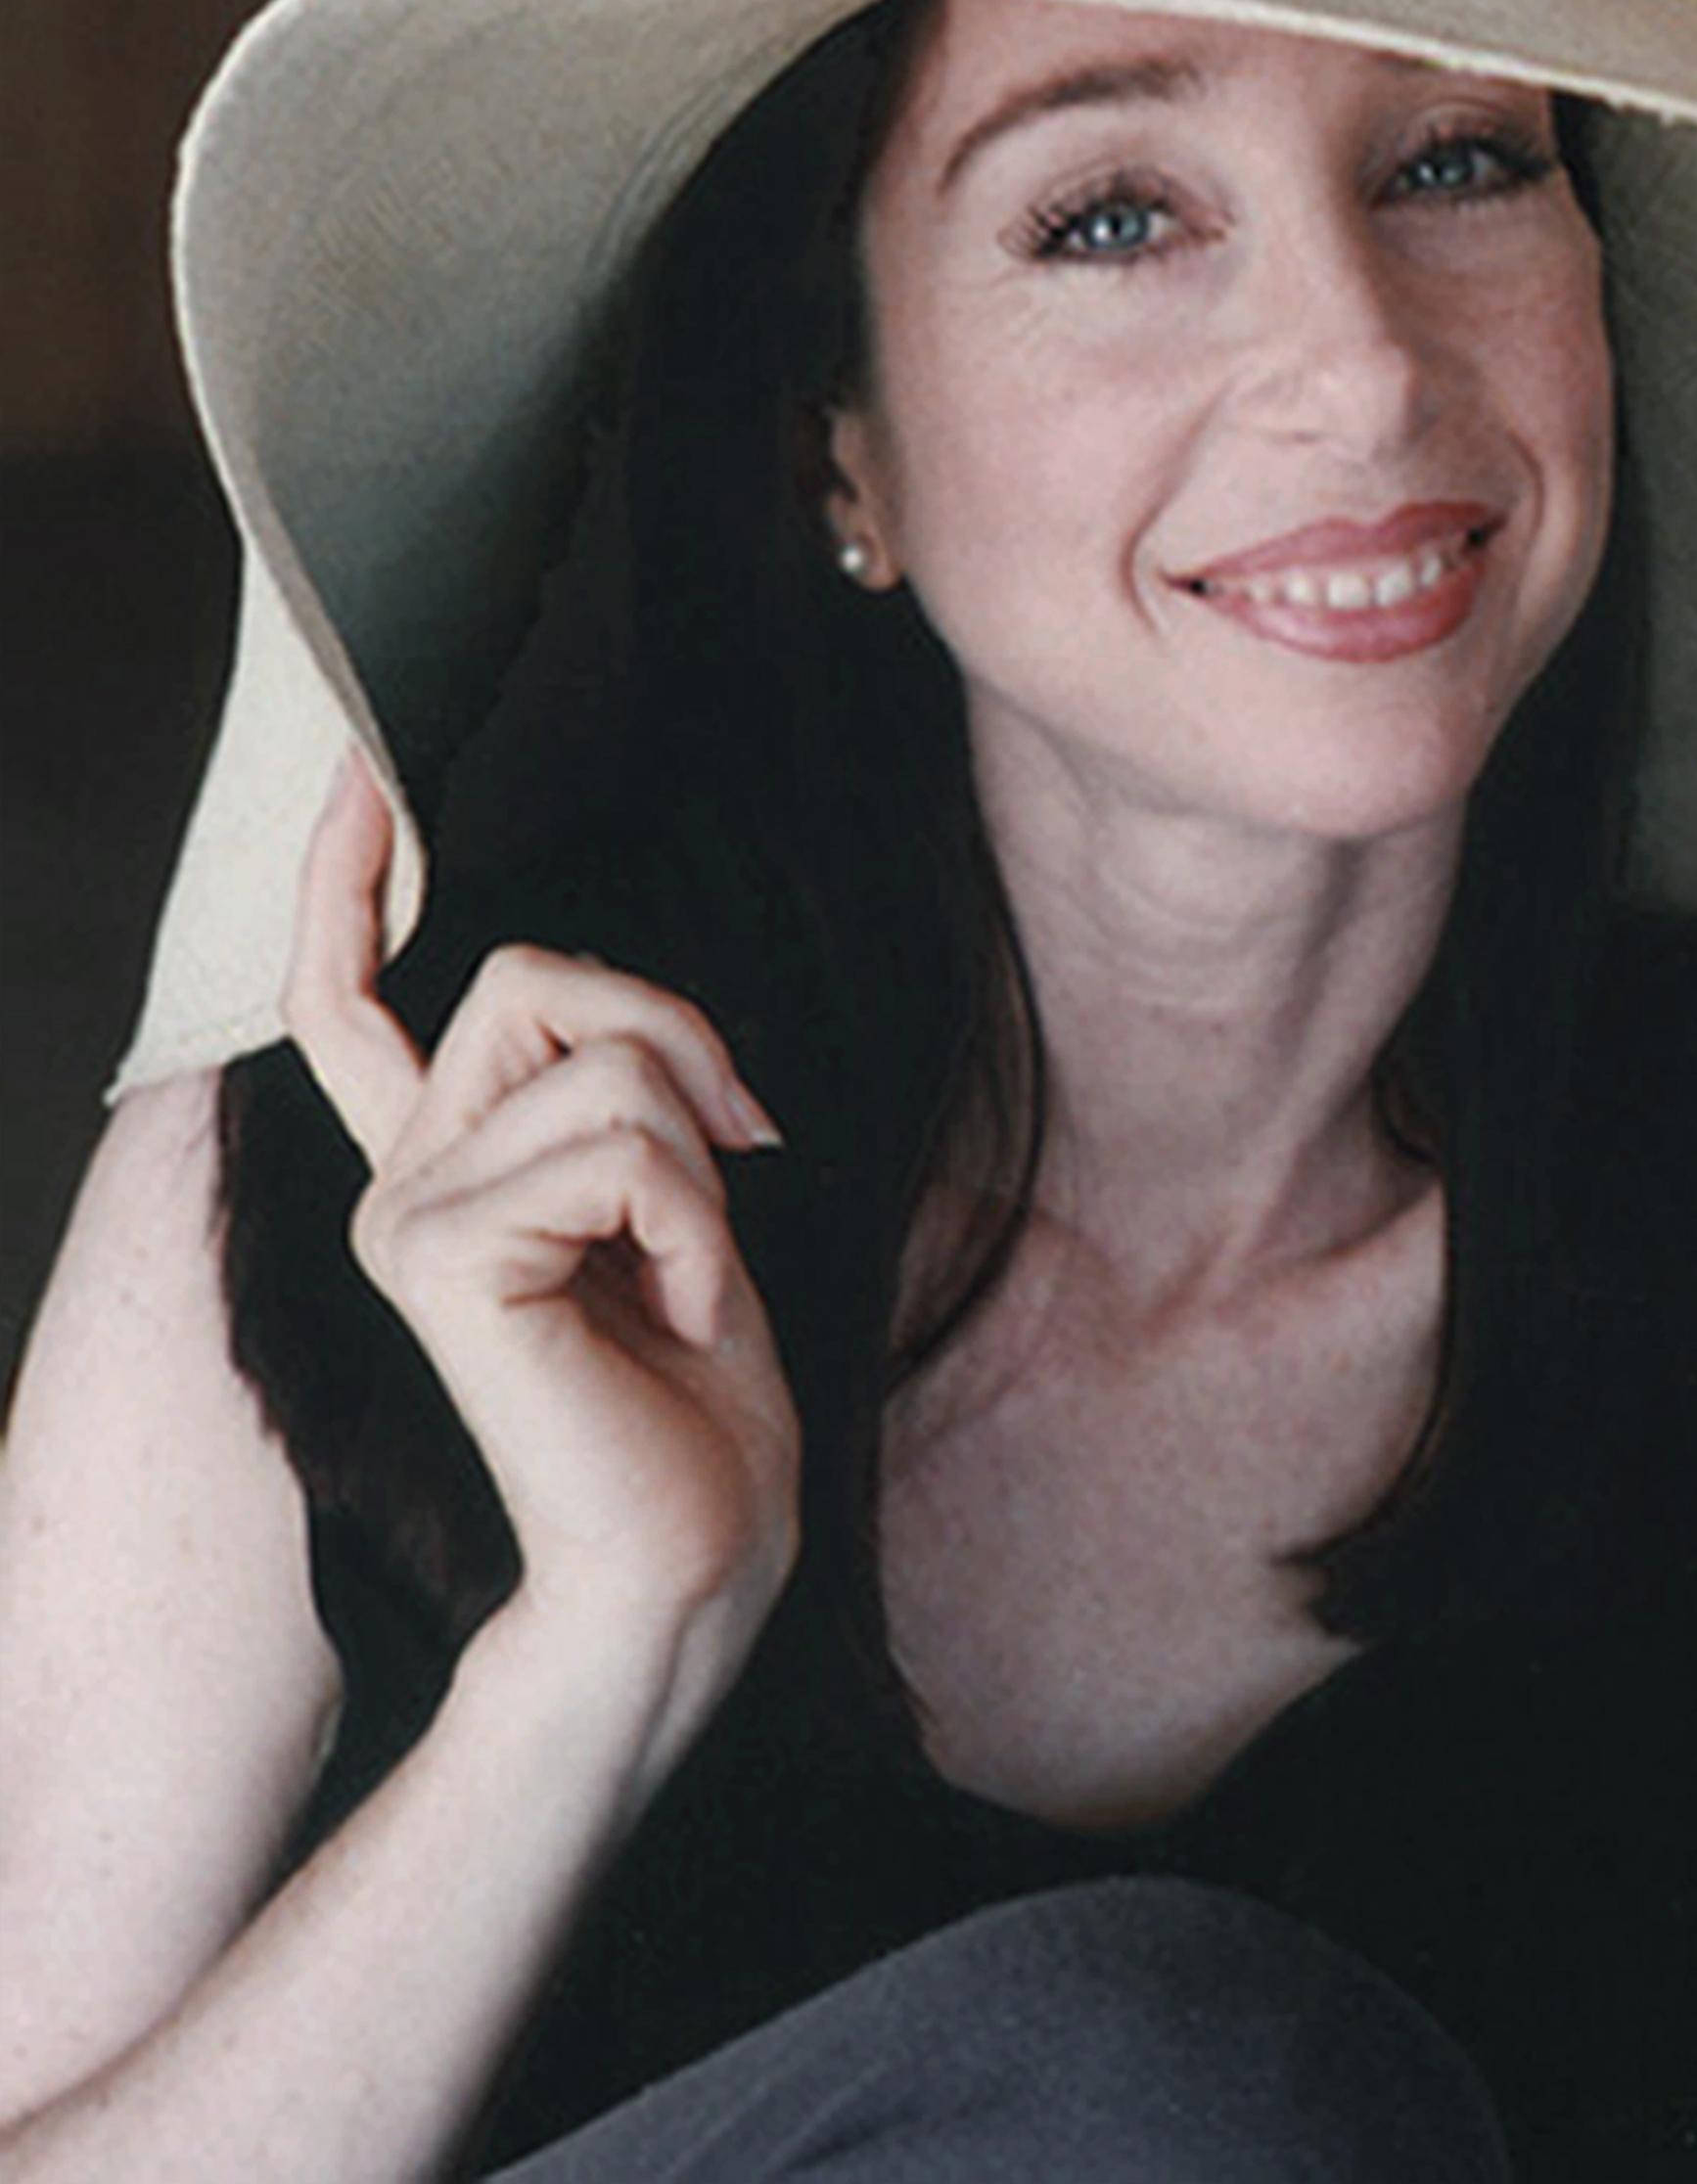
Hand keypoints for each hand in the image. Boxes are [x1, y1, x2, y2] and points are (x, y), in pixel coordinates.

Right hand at [283, 759, 802, 1729]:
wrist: (695, 1553)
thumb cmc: (700, 1394)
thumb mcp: (680, 1201)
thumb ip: (628, 1098)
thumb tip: (649, 1030)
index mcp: (439, 1168)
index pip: (354, 997)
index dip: (350, 876)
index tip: (362, 768)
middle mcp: (394, 1183)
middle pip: (537, 981)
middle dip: (675, 1048)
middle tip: (722, 1175)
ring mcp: (404, 1221)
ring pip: (607, 1071)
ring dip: (700, 1171)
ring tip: (680, 1283)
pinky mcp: (443, 1260)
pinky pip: (628, 1151)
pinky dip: (697, 1226)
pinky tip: (672, 1316)